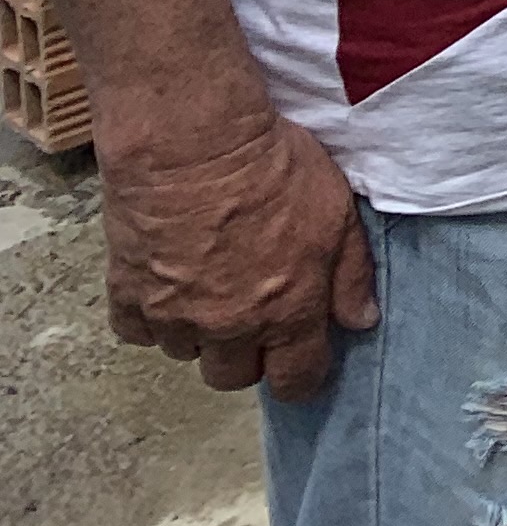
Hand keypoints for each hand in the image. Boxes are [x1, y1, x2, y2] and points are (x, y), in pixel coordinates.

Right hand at [102, 111, 375, 400]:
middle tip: (252, 316)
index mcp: (288, 311)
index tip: (298, 364)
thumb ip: (351, 276)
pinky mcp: (128, 296)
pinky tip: (168, 282)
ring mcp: (174, 316)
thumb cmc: (275, 170)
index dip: (300, 377)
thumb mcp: (338, 214)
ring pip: (186, 353)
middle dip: (247, 356)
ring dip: (199, 332)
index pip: (296, 379)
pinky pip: (137, 332)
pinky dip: (152, 316)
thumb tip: (360, 321)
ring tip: (210, 286)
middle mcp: (229, 326)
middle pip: (233, 376)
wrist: (194, 145)